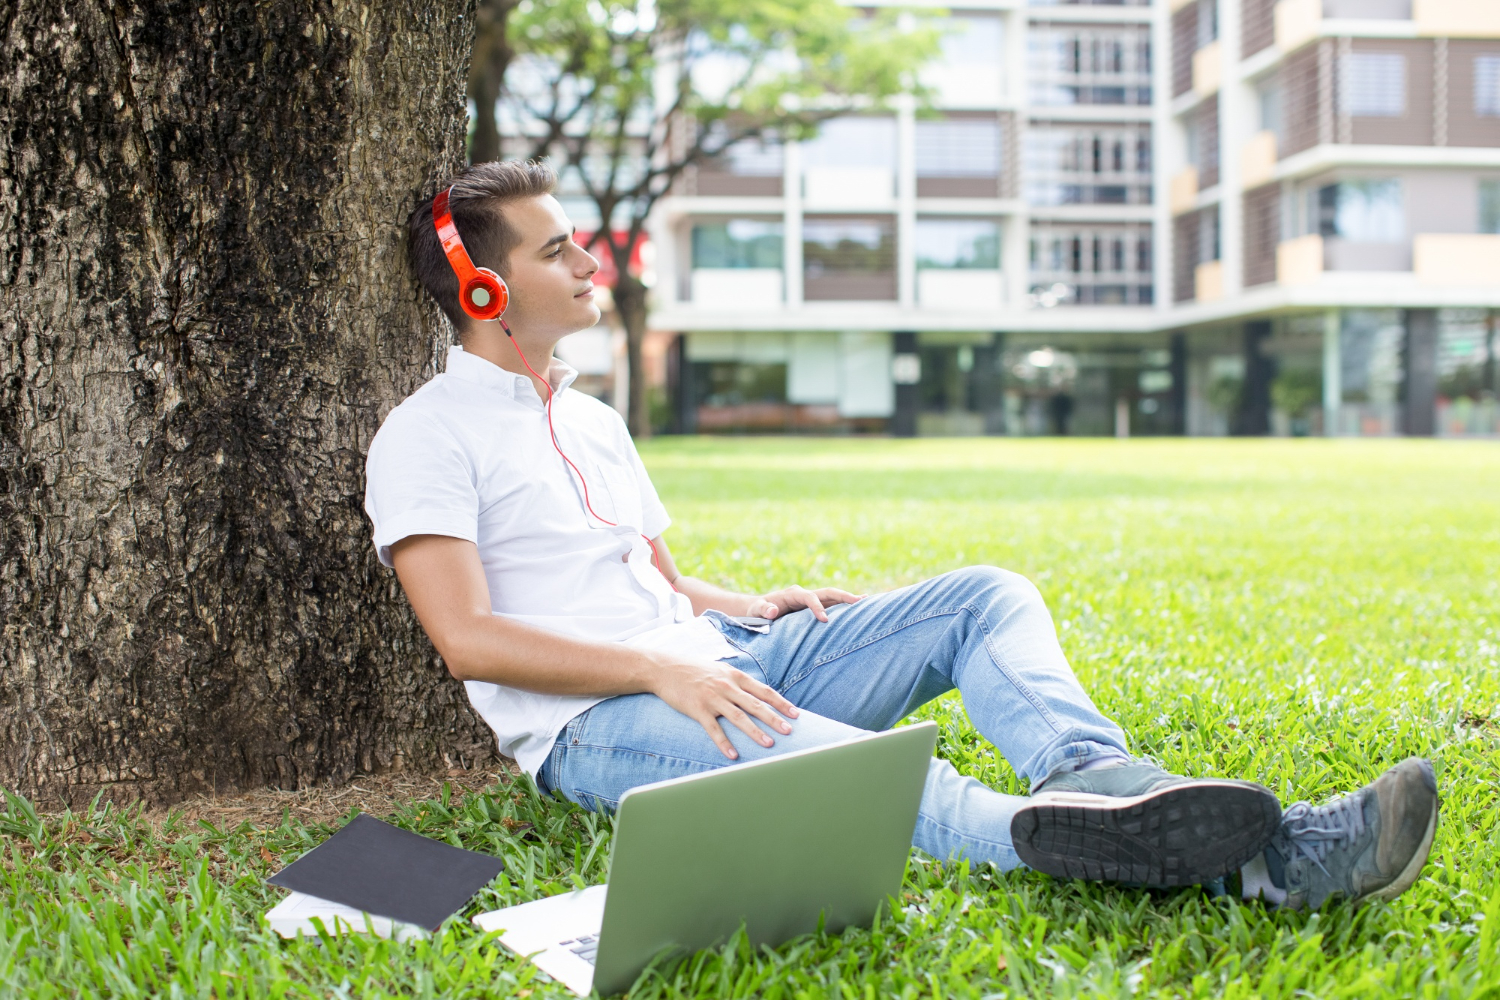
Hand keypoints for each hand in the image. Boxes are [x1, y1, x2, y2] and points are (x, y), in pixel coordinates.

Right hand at [647, 654, 800, 759]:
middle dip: (775, 718)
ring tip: (769, 744)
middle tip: (790, 730)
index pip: (764, 690)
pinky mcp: (697, 709)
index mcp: (735, 676)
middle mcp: (726, 686)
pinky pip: (714, 729)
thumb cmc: (694, 669)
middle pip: (756, 704)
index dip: (781, 702)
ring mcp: (712, 698)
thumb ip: (737, 681)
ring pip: (739, 717)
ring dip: (755, 731)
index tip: (796, 713)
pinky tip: (733, 755)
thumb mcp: (720, 669)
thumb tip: (756, 693)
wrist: (664, 668)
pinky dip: (724, 743)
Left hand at [748, 586, 863, 622]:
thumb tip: (774, 611)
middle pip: (828, 592)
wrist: (757, 610)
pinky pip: (831, 605)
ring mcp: (811, 600)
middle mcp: (805, 594)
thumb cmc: (755, 611)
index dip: (818, 607)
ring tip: (867, 601)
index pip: (810, 597)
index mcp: (793, 594)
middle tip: (860, 601)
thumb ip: (764, 610)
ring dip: (848, 600)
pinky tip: (858, 609)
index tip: (825, 620)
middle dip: (843, 596)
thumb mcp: (756, 611)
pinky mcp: (813, 607)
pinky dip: (844, 607)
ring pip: (833, 597)